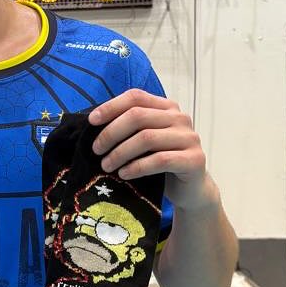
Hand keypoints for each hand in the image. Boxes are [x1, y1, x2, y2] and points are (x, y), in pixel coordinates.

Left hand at [88, 90, 213, 211]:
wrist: (190, 189)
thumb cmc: (161, 164)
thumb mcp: (145, 141)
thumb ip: (129, 128)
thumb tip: (94, 123)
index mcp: (167, 108)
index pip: (136, 97)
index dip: (111, 106)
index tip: (91, 121)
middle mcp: (180, 118)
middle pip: (138, 116)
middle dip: (111, 133)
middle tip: (96, 150)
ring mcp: (190, 138)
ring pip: (146, 138)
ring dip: (120, 152)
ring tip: (106, 165)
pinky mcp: (194, 160)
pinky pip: (160, 160)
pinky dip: (137, 167)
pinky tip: (124, 174)